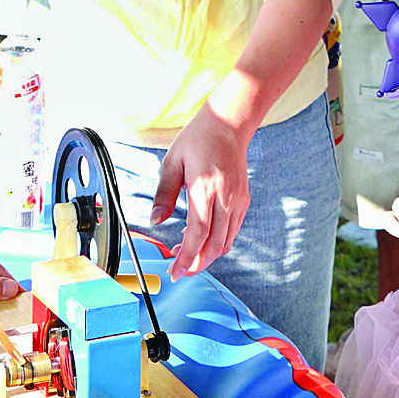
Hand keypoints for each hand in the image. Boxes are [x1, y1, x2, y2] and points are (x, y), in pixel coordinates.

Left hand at [153, 109, 250, 277]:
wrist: (228, 125)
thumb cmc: (197, 140)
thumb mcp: (172, 162)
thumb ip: (163, 194)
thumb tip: (155, 221)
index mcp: (205, 188)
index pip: (198, 234)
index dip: (187, 257)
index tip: (175, 272)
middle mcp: (226, 197)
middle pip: (215, 245)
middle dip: (197, 264)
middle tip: (180, 270)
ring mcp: (238, 200)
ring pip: (226, 242)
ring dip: (207, 255)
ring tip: (187, 254)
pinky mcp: (243, 200)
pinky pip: (232, 231)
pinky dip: (218, 242)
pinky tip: (202, 240)